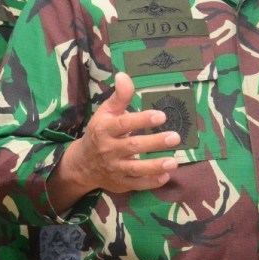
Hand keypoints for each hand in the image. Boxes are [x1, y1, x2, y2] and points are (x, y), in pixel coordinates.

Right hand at [47, 72, 179, 210]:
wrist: (82, 164)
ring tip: (174, 161)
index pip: (124, 124)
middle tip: (175, 137)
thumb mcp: (105, 113)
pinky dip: (151, 182)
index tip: (161, 116)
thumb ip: (119, 97)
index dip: (142, 120)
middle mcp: (109, 149)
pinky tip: (166, 176)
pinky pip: (137, 184)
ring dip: (156, 166)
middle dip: (155, 142)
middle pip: (133, 146)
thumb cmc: (100, 133)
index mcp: (105, 129)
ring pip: (136, 168)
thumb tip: (124, 75)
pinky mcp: (120, 183)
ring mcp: (115, 168)